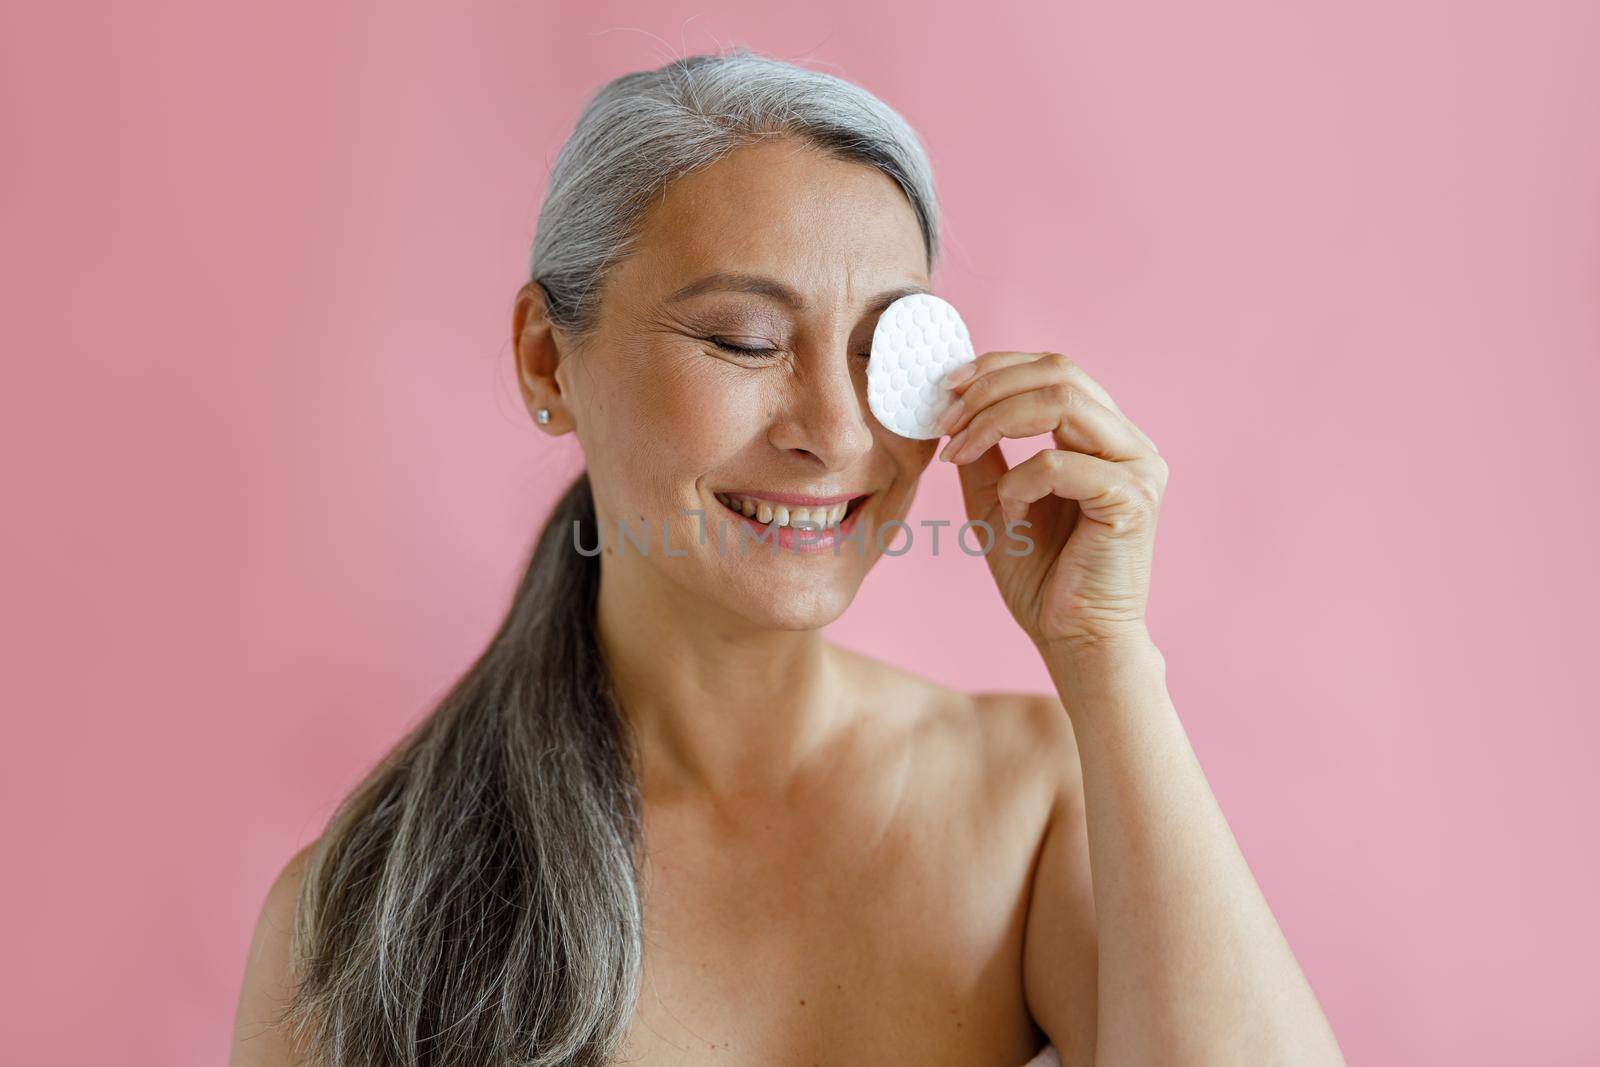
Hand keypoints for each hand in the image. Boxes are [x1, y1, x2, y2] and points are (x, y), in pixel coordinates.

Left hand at [934, 351, 1167, 653]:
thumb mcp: (999, 500)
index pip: (1054, 369)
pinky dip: (1019, 482)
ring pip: (1062, 401)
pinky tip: (1012, 516)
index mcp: (1104, 436)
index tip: (944, 387)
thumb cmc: (1043, 577)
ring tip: (957, 452)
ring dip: (995, 420)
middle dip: (990, 387)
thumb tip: (953, 404)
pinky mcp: (1133, 499)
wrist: (1074, 640)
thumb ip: (986, 452)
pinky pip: (1059, 464)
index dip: (996, 367)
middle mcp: (1129, 443)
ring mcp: (1138, 467)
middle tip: (943, 418)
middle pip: (1059, 371)